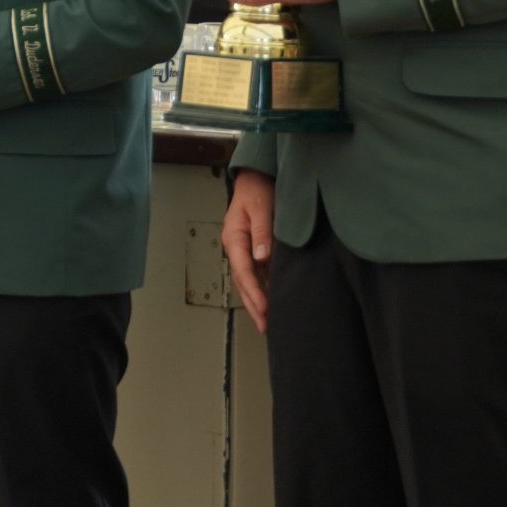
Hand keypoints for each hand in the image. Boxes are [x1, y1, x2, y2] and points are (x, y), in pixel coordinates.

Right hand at [222, 170, 276, 332]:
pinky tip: (271, 301)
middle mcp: (236, 248)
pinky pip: (256, 274)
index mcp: (234, 238)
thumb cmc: (258, 190)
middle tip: (265, 327)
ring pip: (248, 281)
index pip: (243, 270)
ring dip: (257, 301)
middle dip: (253, 305)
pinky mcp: (253, 250)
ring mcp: (244, 250)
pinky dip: (262, 289)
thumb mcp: (261, 207)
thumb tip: (261, 257)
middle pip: (242, 282)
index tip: (265, 309)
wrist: (256, 179)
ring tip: (268, 322)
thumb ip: (262, 232)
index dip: (254, 292)